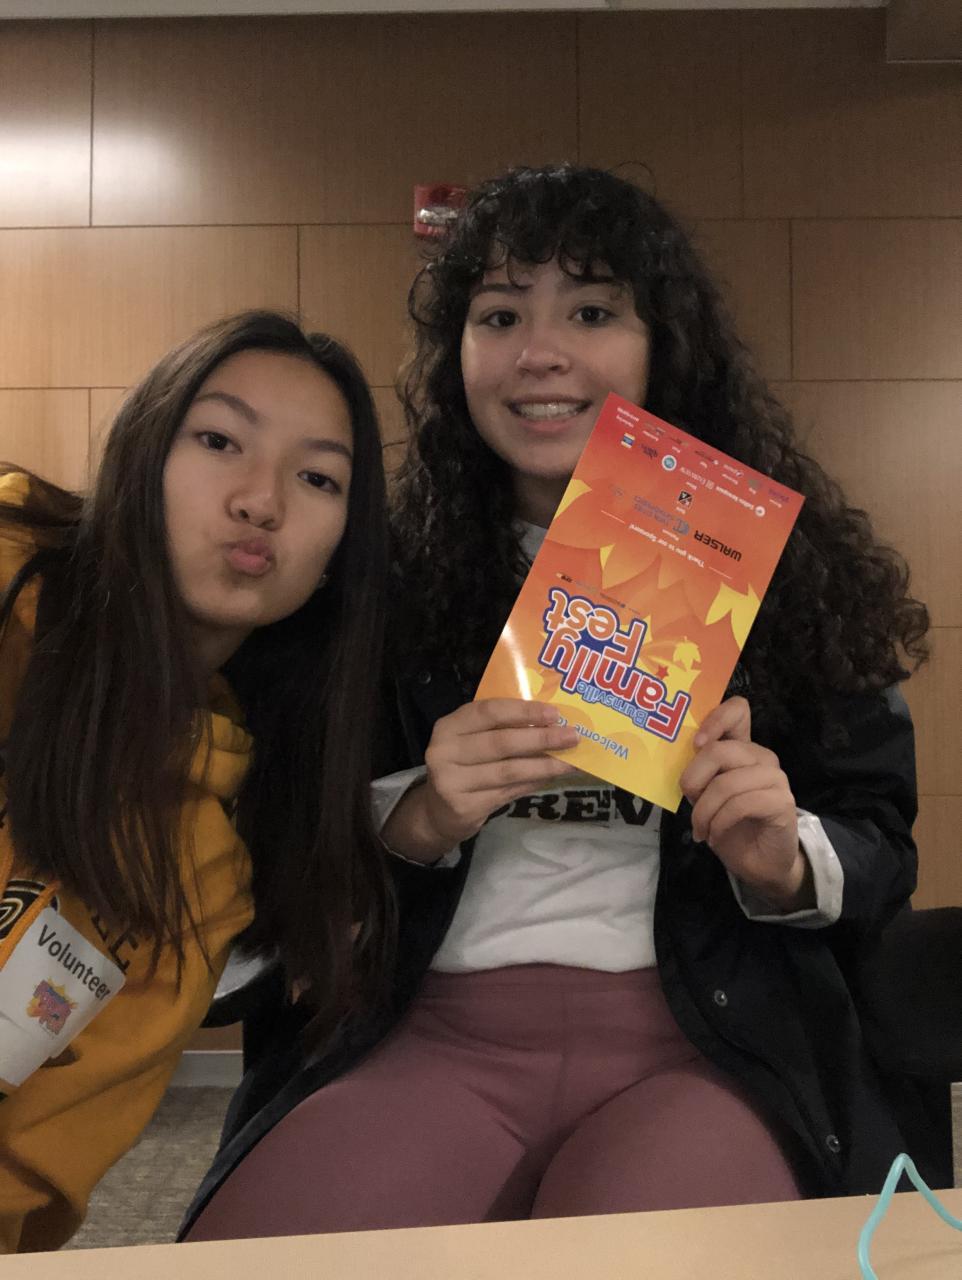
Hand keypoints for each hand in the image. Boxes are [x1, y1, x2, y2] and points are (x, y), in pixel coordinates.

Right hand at [383, 699, 579, 863]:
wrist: (438, 811)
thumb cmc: (464, 765)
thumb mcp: (472, 740)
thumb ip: (501, 729)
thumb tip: (551, 722)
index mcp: (449, 726)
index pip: (488, 712)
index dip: (523, 711)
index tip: (554, 714)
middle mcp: (445, 751)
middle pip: (501, 742)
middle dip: (541, 739)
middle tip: (572, 737)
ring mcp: (452, 781)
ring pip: (509, 770)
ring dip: (545, 765)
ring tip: (570, 761)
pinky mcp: (465, 807)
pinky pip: (509, 792)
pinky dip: (533, 783)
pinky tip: (551, 778)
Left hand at [680, 697, 812, 910]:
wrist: (758, 862)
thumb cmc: (729, 824)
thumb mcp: (704, 795)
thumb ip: (697, 772)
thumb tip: (676, 756)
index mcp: (741, 748)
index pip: (738, 710)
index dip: (715, 719)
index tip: (695, 744)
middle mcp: (761, 757)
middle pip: (720, 750)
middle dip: (694, 780)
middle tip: (690, 804)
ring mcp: (775, 778)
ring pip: (727, 782)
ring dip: (705, 811)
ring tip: (701, 829)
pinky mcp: (782, 802)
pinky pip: (741, 804)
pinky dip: (720, 823)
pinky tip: (715, 836)